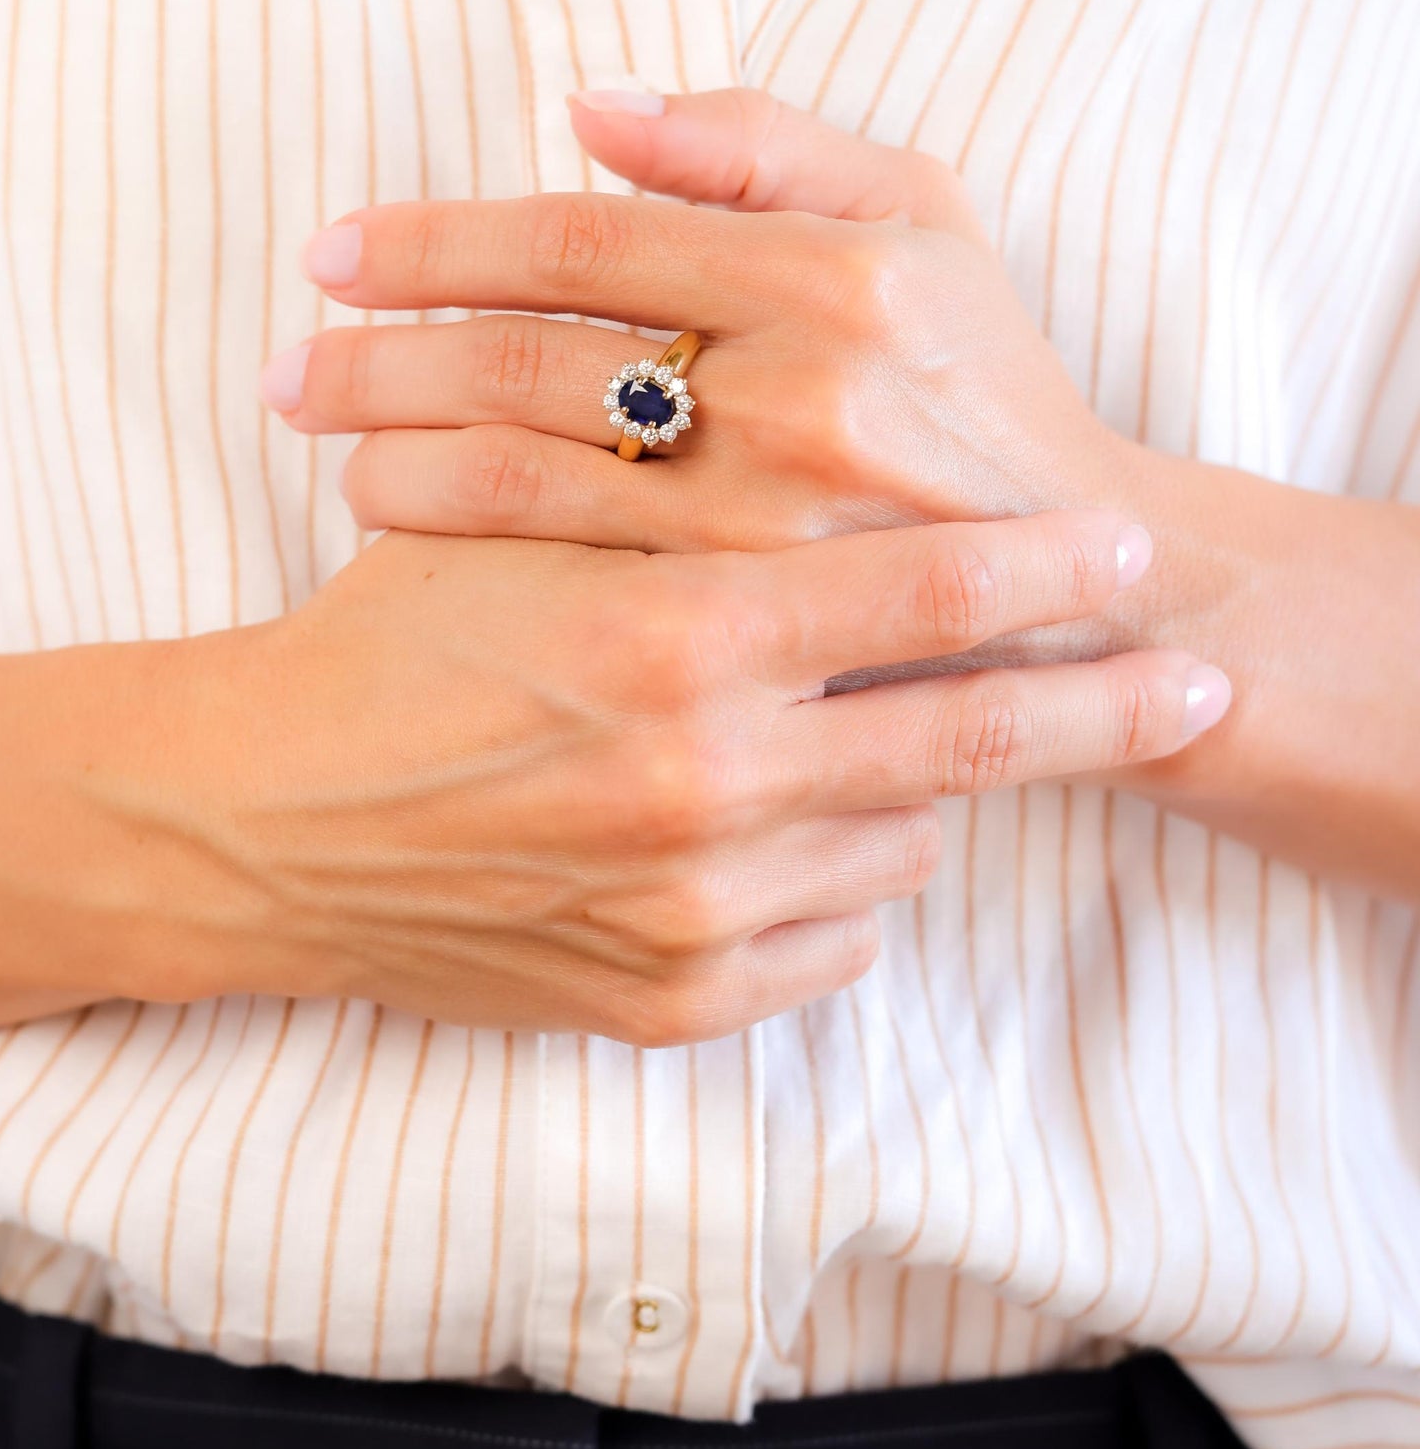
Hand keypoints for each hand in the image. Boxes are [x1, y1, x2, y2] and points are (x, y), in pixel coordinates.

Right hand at [154, 513, 1224, 1045]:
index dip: (1048, 568)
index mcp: (669, 636)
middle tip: (1189, 684)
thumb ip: (667, 487)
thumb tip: (817, 449)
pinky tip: (786, 831)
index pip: (924, 593)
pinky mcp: (665, 999)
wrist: (260, 822)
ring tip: (865, 737)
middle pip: (969, 739)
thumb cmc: (381, 644)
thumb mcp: (511, 520)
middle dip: (1101, 706)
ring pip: (901, 841)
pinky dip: (839, 882)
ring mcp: (689, 908)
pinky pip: (833, 941)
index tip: (1130, 554)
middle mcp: (700, 782)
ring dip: (913, 785)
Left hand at [261, 86, 1134, 553]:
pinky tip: (403, 541)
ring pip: (516, 486)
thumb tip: (589, 107)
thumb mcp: (921, 214)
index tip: (330, 255)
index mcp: (832, 276)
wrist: (1083, 582)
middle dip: (373, 362)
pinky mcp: (746, 641)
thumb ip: (762, 146)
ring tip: (328, 452)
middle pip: (518, 364)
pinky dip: (461, 557)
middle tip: (284, 370)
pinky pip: (557, 588)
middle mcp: (798, 404)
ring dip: (392, 463)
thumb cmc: (978, 378)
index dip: (431, 243)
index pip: (573, 241)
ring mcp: (767, 538)